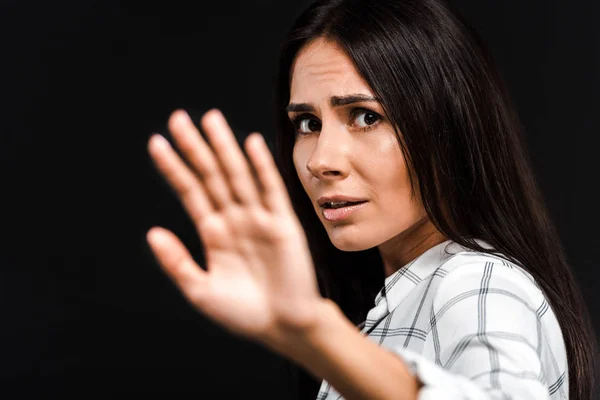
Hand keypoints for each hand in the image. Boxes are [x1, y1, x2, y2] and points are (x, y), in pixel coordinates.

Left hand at [146, 109, 323, 351]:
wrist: (283, 326)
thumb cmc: (243, 313)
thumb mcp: (201, 291)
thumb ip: (176, 261)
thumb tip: (151, 232)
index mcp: (213, 232)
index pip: (190, 191)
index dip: (173, 167)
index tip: (156, 143)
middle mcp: (234, 218)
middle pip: (211, 175)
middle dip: (195, 147)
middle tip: (178, 118)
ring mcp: (258, 218)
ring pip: (237, 175)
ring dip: (224, 148)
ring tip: (210, 119)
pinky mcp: (282, 223)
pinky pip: (270, 190)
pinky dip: (261, 167)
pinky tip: (250, 144)